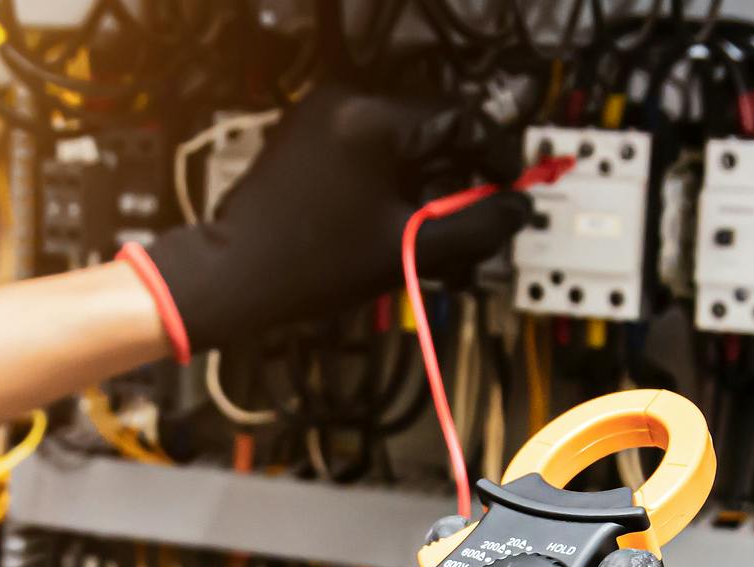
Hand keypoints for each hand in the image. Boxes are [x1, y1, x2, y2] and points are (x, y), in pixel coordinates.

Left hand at [125, 85, 530, 358]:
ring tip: (430, 231)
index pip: (462, 121)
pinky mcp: (311, 136)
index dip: (496, 159)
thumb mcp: (408, 250)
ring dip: (428, 182)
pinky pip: (372, 149)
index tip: (510, 187)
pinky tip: (396, 221)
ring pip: (405, 142)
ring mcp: (323, 117)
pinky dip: (394, 180)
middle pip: (434, 130)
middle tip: (473, 218)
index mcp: (371, 121)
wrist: (236, 276)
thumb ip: (475, 227)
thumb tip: (517, 209)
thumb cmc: (306, 265)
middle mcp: (345, 103)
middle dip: (459, 177)